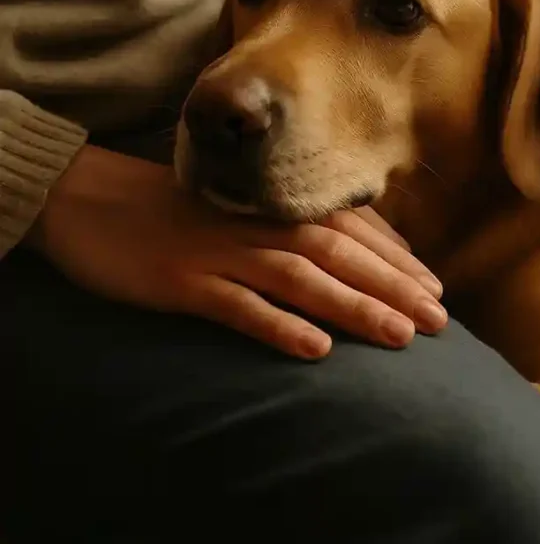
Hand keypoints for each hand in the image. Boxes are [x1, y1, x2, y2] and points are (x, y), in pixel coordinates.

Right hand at [27, 145, 445, 359]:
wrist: (90, 199)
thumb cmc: (170, 207)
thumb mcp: (231, 208)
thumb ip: (283, 222)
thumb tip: (346, 246)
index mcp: (267, 204)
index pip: (346, 228)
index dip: (395, 258)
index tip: (436, 289)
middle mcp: (253, 223)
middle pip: (336, 253)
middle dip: (392, 285)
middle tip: (439, 320)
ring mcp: (219, 250)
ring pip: (299, 278)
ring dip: (353, 306)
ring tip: (399, 337)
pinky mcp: (183, 279)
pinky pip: (236, 305)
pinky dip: (277, 325)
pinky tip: (314, 350)